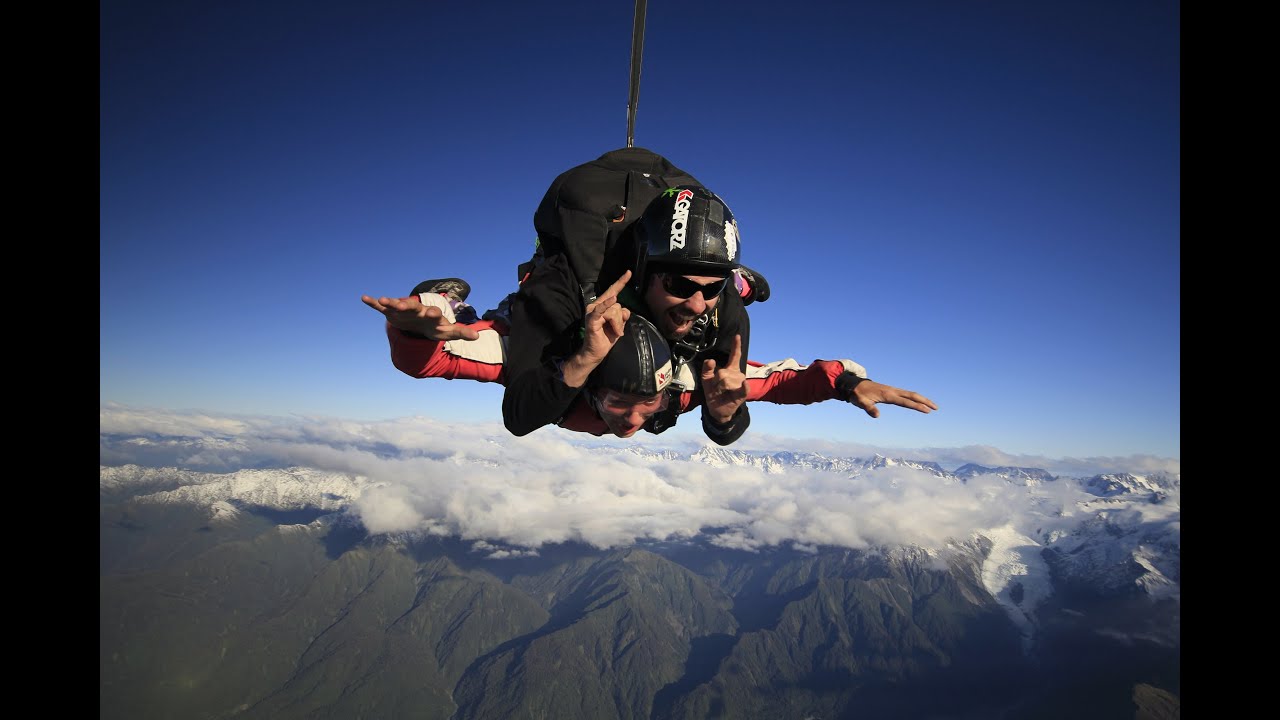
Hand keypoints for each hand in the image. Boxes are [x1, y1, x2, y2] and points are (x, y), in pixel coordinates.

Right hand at [361, 294, 479, 340]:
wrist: (420, 321)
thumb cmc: (434, 327)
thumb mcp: (447, 332)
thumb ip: (460, 333)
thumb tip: (477, 337)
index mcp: (430, 315)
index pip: (434, 314)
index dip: (434, 313)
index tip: (435, 313)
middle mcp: (417, 310)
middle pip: (414, 307)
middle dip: (409, 305)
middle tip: (404, 304)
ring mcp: (403, 310)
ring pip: (397, 304)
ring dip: (390, 302)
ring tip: (382, 299)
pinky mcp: (392, 312)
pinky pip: (381, 308)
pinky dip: (373, 303)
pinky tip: (364, 298)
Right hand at [559, 271, 632, 386]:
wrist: (596, 353)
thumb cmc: (606, 338)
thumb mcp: (618, 324)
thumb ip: (622, 315)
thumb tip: (625, 311)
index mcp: (602, 305)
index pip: (613, 291)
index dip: (621, 282)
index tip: (629, 272)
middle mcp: (596, 305)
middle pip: (617, 304)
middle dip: (621, 319)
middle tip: (618, 331)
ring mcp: (592, 312)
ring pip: (614, 310)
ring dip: (618, 324)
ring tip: (615, 333)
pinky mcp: (591, 319)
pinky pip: (601, 310)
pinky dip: (606, 305)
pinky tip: (612, 299)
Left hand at [701, 334, 746, 423]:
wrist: (716, 409)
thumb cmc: (713, 392)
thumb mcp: (706, 379)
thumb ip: (707, 368)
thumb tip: (711, 360)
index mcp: (730, 368)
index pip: (734, 355)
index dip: (736, 345)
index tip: (737, 336)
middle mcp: (737, 374)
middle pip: (722, 373)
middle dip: (715, 382)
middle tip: (717, 388)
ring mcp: (741, 383)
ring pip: (726, 381)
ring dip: (719, 389)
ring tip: (722, 393)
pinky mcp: (742, 393)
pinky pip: (743, 388)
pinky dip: (743, 386)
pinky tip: (744, 384)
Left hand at [848, 380, 937, 418]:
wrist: (854, 385)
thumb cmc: (857, 394)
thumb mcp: (860, 402)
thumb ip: (869, 409)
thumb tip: (877, 416)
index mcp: (887, 394)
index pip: (905, 401)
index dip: (916, 406)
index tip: (926, 410)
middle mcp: (892, 391)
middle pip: (912, 395)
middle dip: (925, 401)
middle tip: (936, 408)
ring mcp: (893, 390)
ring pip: (910, 394)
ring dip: (922, 399)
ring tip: (931, 406)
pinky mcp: (891, 392)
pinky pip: (906, 395)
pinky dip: (914, 398)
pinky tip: (918, 402)